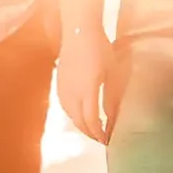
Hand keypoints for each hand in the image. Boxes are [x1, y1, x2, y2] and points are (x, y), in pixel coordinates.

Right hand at [57, 26, 117, 143]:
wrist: (79, 31)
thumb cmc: (100, 48)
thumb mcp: (112, 72)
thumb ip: (111, 97)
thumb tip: (112, 118)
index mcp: (87, 90)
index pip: (91, 121)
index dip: (99, 134)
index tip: (107, 140)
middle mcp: (72, 93)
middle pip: (79, 122)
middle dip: (91, 133)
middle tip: (102, 138)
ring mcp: (63, 89)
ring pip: (71, 116)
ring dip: (81, 125)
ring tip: (93, 129)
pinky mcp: (59, 84)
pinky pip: (65, 106)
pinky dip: (73, 115)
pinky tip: (80, 115)